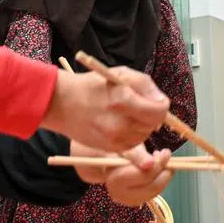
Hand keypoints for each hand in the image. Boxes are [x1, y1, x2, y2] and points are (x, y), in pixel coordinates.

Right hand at [42, 68, 169, 152]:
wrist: (63, 103)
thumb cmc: (93, 85)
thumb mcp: (121, 73)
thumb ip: (145, 84)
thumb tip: (161, 101)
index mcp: (124, 100)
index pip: (159, 111)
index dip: (161, 105)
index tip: (154, 100)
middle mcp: (120, 123)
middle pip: (154, 124)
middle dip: (151, 114)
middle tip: (138, 105)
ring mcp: (115, 139)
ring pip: (145, 135)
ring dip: (143, 126)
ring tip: (126, 114)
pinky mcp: (110, 149)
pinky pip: (134, 145)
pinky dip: (133, 135)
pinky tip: (122, 125)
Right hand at [69, 142, 173, 205]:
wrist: (101, 160)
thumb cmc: (112, 148)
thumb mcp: (123, 145)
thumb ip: (135, 154)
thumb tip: (150, 163)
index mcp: (114, 178)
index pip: (142, 176)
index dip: (157, 165)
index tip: (165, 152)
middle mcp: (118, 193)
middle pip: (151, 186)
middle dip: (163, 170)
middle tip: (166, 154)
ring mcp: (127, 200)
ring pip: (155, 191)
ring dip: (164, 175)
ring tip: (162, 159)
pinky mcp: (134, 200)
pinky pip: (154, 193)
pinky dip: (160, 180)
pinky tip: (158, 168)